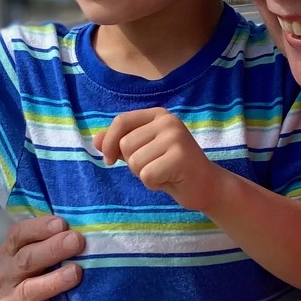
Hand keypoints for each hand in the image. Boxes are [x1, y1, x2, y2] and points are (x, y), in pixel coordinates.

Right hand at [0, 216, 83, 300]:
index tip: (62, 223)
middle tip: (76, 241)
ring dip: (53, 281)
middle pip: (26, 260)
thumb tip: (85, 220)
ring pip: (28, 290)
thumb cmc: (48, 279)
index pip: (19, 235)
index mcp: (11, 254)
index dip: (39, 228)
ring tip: (75, 273)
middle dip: (52, 249)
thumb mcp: (48, 257)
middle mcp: (7, 277)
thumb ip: (57, 240)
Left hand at [97, 109, 219, 211]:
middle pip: (125, 144)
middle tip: (154, 167)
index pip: (121, 121)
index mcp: (158, 115)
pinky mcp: (180, 157)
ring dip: (144, 175)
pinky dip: (154, 184)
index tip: (109, 159)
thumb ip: (120, 144)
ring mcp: (176, 138)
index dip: (109, 142)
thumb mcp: (143, 152)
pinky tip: (169, 180)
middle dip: (133, 163)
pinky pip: (147, 175)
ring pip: (135, 162)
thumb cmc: (171, 169)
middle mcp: (168, 122)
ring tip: (163, 173)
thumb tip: (95, 140)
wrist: (206, 186)